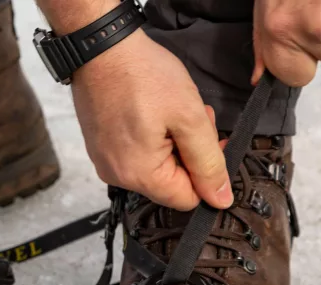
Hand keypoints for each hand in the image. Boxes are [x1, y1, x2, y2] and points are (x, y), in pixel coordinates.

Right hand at [71, 30, 231, 210]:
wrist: (101, 48)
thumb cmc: (143, 76)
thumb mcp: (190, 117)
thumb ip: (208, 163)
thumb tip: (220, 200)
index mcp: (140, 175)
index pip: (188, 199)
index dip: (206, 172)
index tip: (208, 139)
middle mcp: (117, 176)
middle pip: (170, 184)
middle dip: (187, 154)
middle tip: (192, 117)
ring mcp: (105, 162)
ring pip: (154, 169)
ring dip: (171, 144)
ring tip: (169, 110)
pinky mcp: (100, 148)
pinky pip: (135, 156)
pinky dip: (150, 139)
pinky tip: (151, 112)